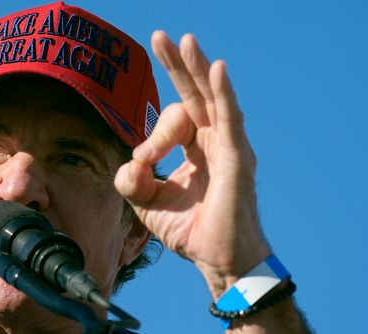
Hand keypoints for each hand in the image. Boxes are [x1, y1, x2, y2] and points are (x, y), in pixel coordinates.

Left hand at [115, 31, 269, 297]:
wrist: (216, 260)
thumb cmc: (190, 231)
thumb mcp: (147, 203)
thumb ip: (131, 181)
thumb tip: (130, 162)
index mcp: (195, 148)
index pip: (172, 122)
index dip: (152, 138)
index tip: (142, 164)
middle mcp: (213, 141)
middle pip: (194, 94)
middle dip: (177, 65)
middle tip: (161, 37)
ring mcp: (228, 147)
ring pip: (212, 98)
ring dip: (198, 68)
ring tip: (185, 41)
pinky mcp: (237, 158)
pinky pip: (230, 119)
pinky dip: (224, 93)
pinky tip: (216, 69)